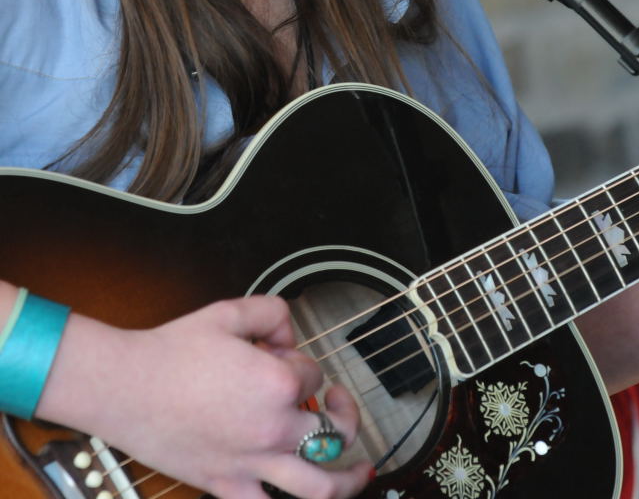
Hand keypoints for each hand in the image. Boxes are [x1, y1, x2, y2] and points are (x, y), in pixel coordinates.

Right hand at [37, 295, 373, 498]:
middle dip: (343, 410)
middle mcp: (272, 427)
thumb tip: (289, 332)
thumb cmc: (170, 352)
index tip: (278, 354)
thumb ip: (271, 312)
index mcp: (275, 383)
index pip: (313, 371)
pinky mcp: (227, 485)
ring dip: (348, 478)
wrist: (124, 386)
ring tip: (359, 469)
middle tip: (337, 400)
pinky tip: (301, 494)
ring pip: (320, 485)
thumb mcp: (228, 312)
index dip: (298, 358)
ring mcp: (252, 463)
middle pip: (333, 428)